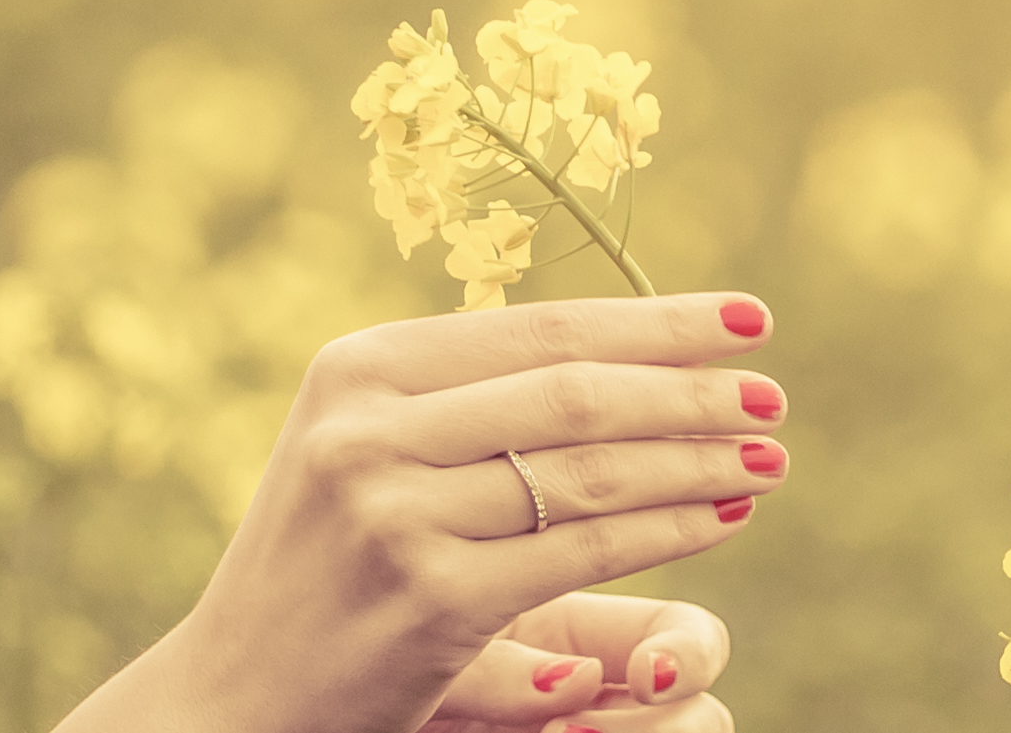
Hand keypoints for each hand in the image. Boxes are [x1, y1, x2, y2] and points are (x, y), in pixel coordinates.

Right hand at [157, 292, 788, 732]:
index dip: (656, 321)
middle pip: (574, 393)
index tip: (748, 319)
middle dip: (692, 390)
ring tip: (768, 455)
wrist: (235, 692)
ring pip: (587, 472)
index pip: (538, 330)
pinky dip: (667, 531)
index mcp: (357, 368)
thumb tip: (622, 342)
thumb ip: (464, 394)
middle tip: (774, 394)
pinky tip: (724, 518)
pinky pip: (582, 553)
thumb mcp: (362, 446)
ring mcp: (395, 515)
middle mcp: (368, 430)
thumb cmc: (323, 561)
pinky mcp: (431, 600)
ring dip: (697, 461)